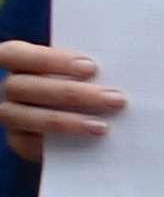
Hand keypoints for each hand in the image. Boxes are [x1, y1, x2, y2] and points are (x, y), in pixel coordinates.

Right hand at [0, 40, 120, 162]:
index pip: (15, 54)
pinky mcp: (18, 140)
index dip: (49, 60)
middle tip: (115, 99)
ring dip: (66, 121)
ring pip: (24, 115)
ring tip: (103, 126)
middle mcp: (9, 87)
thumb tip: (119, 71)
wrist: (79, 125)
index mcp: (18, 62)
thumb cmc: (83, 84)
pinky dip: (58, 140)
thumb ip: (87, 70)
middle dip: (72, 93)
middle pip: (24, 87)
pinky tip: (84, 141)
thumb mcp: (82, 73)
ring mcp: (10, 114)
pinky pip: (29, 142)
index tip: (91, 68)